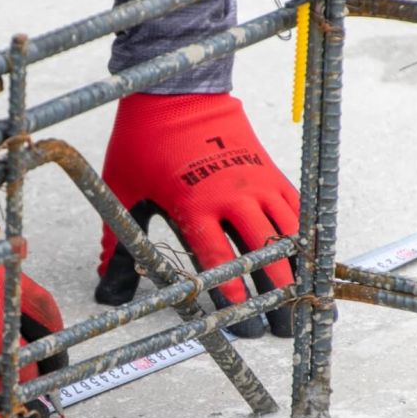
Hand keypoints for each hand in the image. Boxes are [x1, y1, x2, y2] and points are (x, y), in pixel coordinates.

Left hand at [95, 93, 297, 337]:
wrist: (177, 89)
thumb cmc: (143, 142)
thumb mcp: (123, 192)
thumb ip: (117, 245)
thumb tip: (106, 291)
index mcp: (193, 204)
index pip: (217, 257)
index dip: (230, 289)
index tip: (239, 315)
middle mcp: (231, 196)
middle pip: (261, 251)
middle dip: (274, 292)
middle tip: (279, 327)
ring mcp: (255, 182)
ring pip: (287, 232)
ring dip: (298, 268)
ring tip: (305, 299)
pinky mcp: (268, 169)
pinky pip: (295, 206)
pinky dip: (304, 234)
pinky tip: (310, 258)